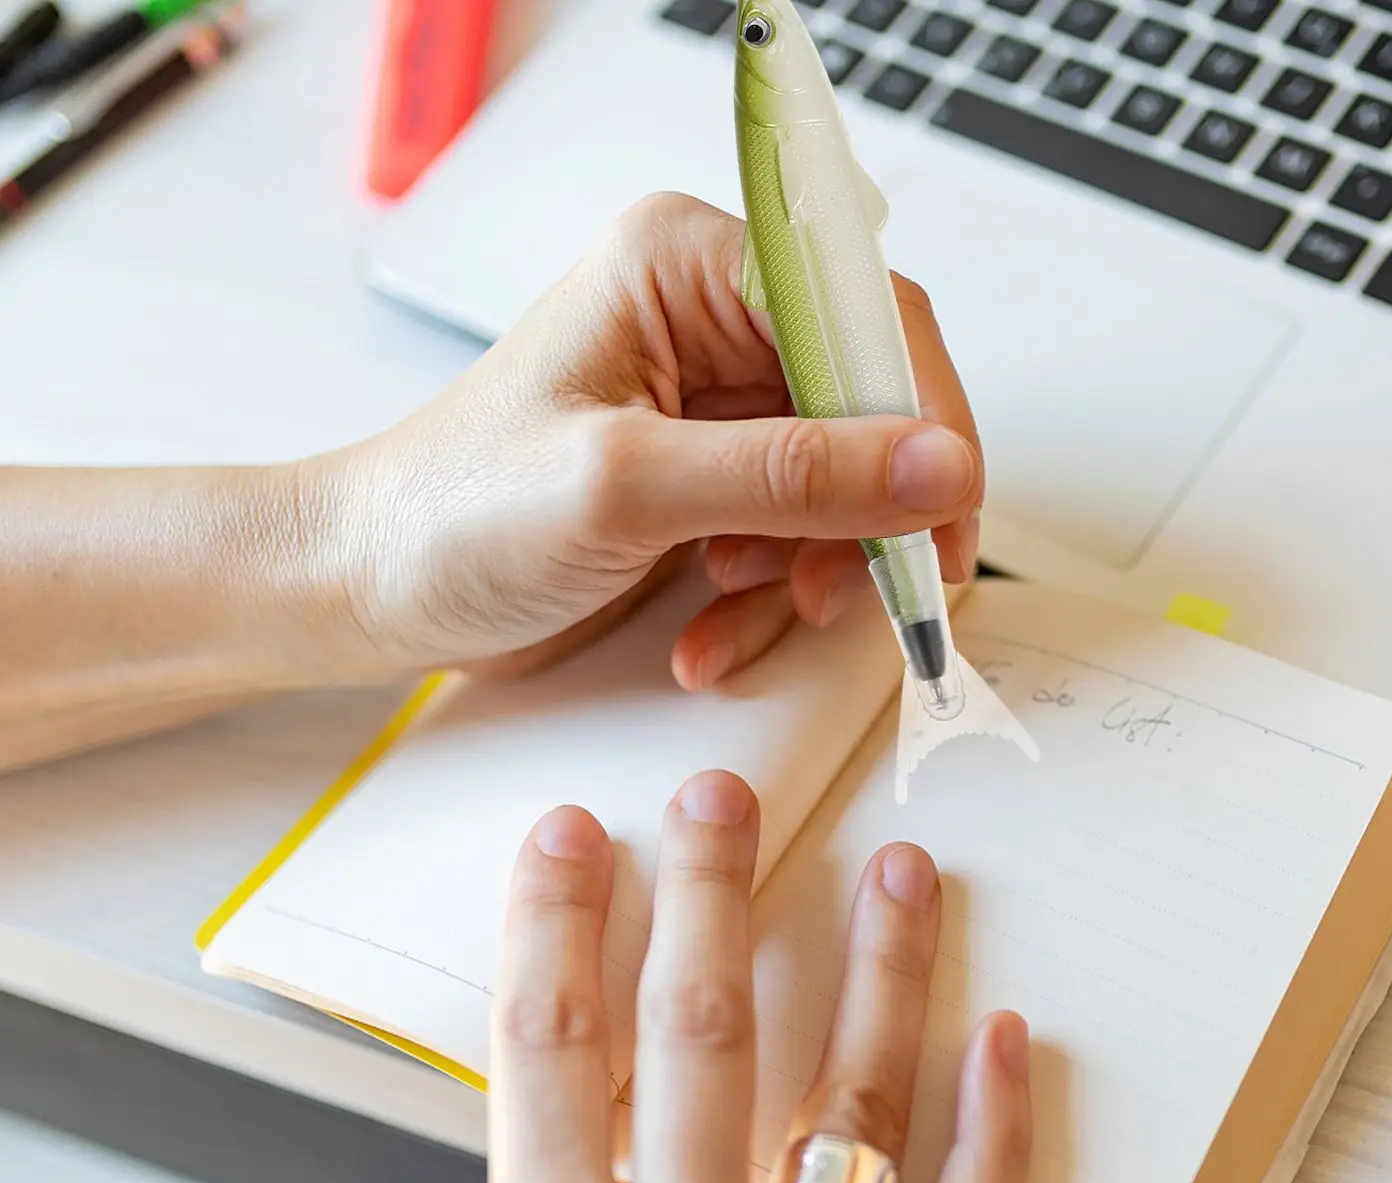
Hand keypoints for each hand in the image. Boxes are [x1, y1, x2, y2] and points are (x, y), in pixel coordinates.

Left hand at [330, 193, 983, 690]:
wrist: (374, 590)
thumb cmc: (450, 514)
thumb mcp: (627, 488)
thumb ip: (793, 476)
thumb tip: (938, 468)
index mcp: (685, 267)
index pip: (865, 313)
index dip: (924, 417)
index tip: (943, 514)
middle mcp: (712, 325)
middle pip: (870, 409)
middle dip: (868, 516)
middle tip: (869, 591)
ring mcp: (716, 411)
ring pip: (846, 489)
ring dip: (817, 572)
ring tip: (745, 614)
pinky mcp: (711, 485)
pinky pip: (800, 541)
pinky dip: (772, 601)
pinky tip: (709, 632)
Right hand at [389, 771, 1030, 1182]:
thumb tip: (581, 1101)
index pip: (548, 1038)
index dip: (557, 916)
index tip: (573, 838)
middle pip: (699, 1032)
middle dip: (709, 891)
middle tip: (723, 800)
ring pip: (856, 1106)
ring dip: (880, 971)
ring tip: (898, 871)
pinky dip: (998, 1137)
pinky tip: (1010, 1041)